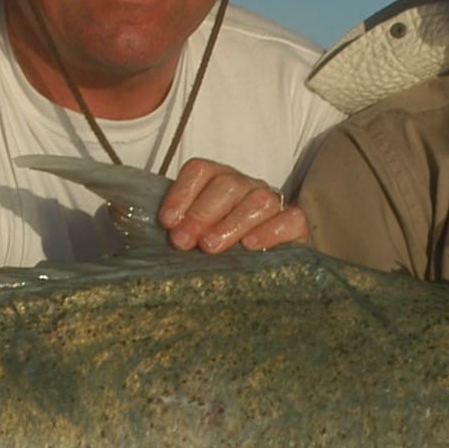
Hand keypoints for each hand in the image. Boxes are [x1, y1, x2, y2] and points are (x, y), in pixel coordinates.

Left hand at [158, 158, 308, 252]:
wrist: (265, 277)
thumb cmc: (223, 255)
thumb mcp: (196, 239)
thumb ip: (179, 230)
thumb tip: (152, 227)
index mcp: (219, 183)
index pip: (200, 170)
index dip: (181, 193)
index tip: (168, 222)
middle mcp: (246, 187)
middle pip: (227, 184)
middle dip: (201, 213)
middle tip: (183, 242)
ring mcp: (274, 204)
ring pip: (258, 199)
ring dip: (231, 223)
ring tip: (211, 247)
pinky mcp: (297, 225)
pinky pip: (290, 218)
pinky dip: (270, 231)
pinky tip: (251, 246)